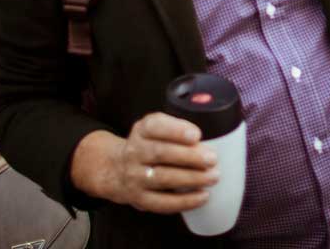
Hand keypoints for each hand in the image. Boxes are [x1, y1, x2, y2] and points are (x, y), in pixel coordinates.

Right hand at [86, 113, 219, 212]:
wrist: (117, 169)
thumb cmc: (149, 145)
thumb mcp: (156, 128)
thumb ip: (177, 128)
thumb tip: (209, 140)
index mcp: (142, 130)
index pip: (154, 126)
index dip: (176, 130)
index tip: (197, 135)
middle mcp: (135, 152)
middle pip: (161, 153)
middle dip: (189, 156)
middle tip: (212, 159)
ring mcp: (135, 176)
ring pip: (163, 178)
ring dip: (191, 178)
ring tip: (213, 177)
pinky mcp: (139, 198)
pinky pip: (162, 202)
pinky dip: (185, 201)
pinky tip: (203, 196)